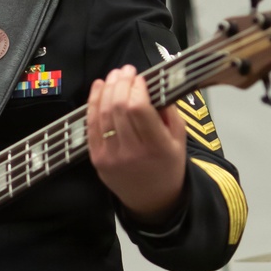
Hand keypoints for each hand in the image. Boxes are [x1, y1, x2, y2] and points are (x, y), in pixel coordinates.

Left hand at [86, 64, 186, 223]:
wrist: (152, 200)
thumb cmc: (168, 166)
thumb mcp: (179, 140)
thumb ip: (169, 113)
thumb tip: (153, 86)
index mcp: (156, 147)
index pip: (139, 109)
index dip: (136, 88)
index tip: (141, 78)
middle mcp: (132, 152)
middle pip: (119, 108)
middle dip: (121, 83)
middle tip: (126, 70)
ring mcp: (111, 156)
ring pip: (103, 114)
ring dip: (107, 89)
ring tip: (114, 75)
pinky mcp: (97, 159)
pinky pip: (91, 126)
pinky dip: (93, 104)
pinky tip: (99, 88)